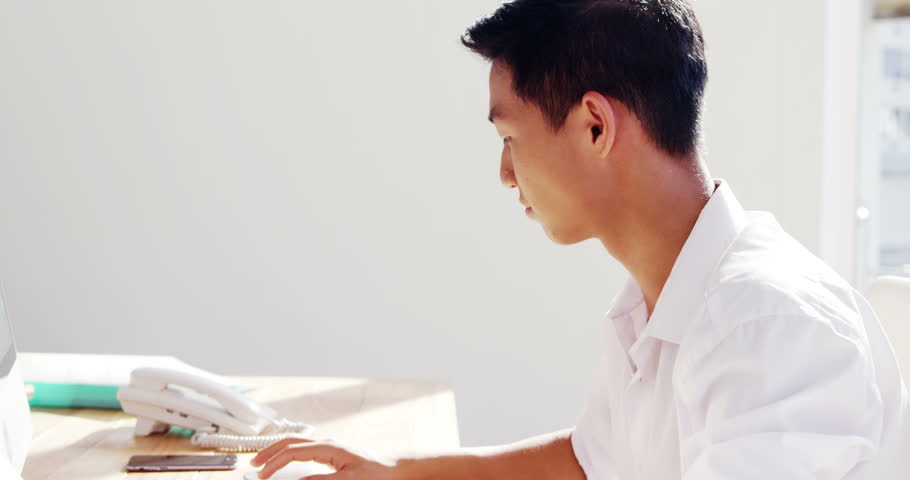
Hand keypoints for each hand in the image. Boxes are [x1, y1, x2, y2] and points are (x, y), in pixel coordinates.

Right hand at [251, 437, 399, 479]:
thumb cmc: (376, 473)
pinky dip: (290, 455)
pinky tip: (285, 464)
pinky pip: (305, 450)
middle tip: (254, 464)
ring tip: (264, 462)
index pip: (294, 452)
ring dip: (279, 451)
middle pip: (291, 442)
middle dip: (271, 451)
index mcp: (330, 448)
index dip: (275, 463)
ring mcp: (329, 446)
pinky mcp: (332, 453)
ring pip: (297, 444)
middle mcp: (327, 443)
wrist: (394, 469)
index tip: (262, 475)